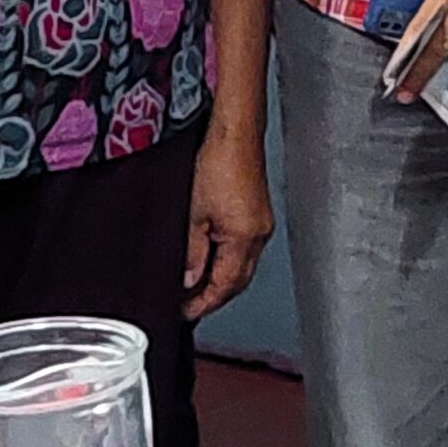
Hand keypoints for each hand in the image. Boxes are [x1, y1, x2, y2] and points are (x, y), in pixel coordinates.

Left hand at [182, 124, 273, 318]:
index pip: (225, 285)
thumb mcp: (193, 214)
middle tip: (189, 304)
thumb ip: (192, 253)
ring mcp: (262, 223)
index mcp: (245, 237)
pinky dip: (228, 261)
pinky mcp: (258, 213)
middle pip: (239, 280)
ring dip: (221, 279)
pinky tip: (211, 258)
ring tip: (195, 284)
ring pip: (243, 266)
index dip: (204, 303)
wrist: (234, 134)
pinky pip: (246, 249)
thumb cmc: (217, 163)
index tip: (185, 312)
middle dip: (215, 296)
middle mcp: (260, 234)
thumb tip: (189, 279)